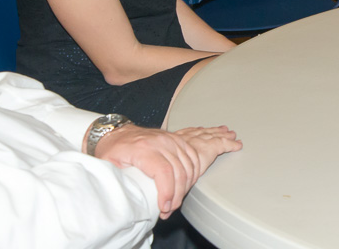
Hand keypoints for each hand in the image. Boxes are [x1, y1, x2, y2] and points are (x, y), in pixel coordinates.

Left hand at [94, 124, 241, 218]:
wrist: (115, 133)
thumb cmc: (112, 149)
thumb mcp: (110, 164)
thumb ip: (122, 178)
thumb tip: (131, 197)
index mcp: (146, 148)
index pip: (164, 172)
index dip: (168, 191)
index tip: (165, 206)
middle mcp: (163, 141)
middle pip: (181, 169)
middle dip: (178, 192)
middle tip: (171, 207)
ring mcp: (173, 138)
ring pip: (192, 159)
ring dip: (193, 178)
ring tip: (190, 191)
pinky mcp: (178, 137)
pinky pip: (200, 142)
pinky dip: (215, 144)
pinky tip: (228, 140)